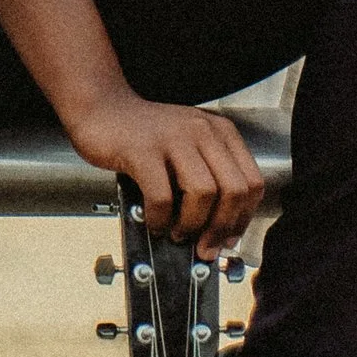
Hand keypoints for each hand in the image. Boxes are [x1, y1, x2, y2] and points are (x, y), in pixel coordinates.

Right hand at [62, 91, 265, 248]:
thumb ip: (207, 177)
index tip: (228, 238)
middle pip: (234, 190)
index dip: (243, 218)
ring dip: (192, 224)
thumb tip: (218, 229)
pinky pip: (162, 196)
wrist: (103, 109)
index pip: (252, 182)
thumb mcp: (189, 146)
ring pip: (204, 193)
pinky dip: (160, 218)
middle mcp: (203, 131)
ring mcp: (173, 138)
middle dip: (221, 228)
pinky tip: (154, 222)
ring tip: (177, 233)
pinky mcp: (143, 150)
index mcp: (220, 132)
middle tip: (204, 247)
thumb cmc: (145, 135)